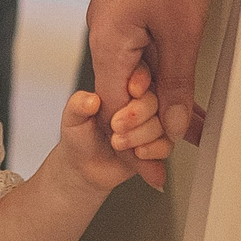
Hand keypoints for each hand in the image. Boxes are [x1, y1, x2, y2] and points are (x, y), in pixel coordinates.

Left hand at [57, 68, 173, 192]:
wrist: (86, 167)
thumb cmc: (80, 136)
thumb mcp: (72, 118)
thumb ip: (78, 106)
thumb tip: (91, 100)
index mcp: (123, 87)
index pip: (140, 74)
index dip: (140, 80)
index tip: (131, 91)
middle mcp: (141, 103)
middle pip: (155, 99)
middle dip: (137, 113)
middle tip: (116, 125)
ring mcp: (152, 123)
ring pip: (163, 122)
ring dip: (141, 135)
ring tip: (118, 142)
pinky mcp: (159, 144)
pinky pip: (168, 144)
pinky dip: (154, 150)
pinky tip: (137, 153)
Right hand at [86, 0, 211, 187]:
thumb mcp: (181, 31)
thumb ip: (175, 81)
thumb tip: (171, 124)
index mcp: (109, 46)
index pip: (116, 111)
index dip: (137, 145)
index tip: (155, 175)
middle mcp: (105, 37)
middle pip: (124, 96)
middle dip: (152, 127)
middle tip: (181, 150)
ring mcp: (115, 23)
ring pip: (135, 76)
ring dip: (161, 101)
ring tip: (192, 124)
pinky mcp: (127, 12)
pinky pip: (141, 55)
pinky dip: (160, 75)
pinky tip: (182, 86)